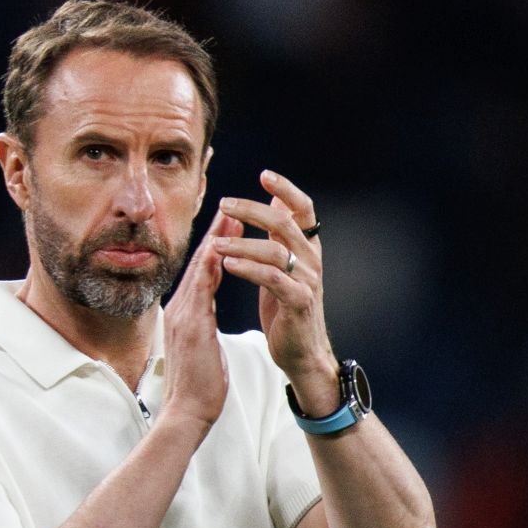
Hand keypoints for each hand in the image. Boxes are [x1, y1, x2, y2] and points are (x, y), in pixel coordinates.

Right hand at [160, 209, 238, 428]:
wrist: (186, 413)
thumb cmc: (198, 387)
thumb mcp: (201, 350)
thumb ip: (201, 330)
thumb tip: (204, 323)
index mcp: (185, 315)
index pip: (202, 274)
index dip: (215, 249)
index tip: (229, 228)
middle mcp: (180, 310)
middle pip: (200, 264)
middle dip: (216, 236)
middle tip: (231, 210)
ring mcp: (183, 316)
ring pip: (200, 270)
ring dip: (216, 242)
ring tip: (230, 218)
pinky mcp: (191, 326)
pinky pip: (202, 288)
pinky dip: (211, 265)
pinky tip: (222, 247)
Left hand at [215, 170, 338, 414]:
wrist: (301, 352)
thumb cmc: (287, 308)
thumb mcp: (284, 266)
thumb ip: (281, 235)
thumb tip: (276, 201)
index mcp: (307, 248)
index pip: (303, 209)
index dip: (286, 190)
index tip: (264, 175)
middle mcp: (311, 260)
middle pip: (285, 223)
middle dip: (253, 210)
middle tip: (225, 203)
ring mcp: (307, 281)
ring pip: (275, 250)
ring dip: (242, 242)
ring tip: (216, 243)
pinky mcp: (298, 302)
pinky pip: (272, 278)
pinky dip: (249, 268)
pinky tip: (229, 264)